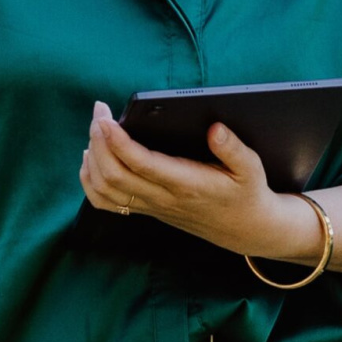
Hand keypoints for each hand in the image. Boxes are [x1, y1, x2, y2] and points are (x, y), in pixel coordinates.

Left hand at [77, 100, 310, 259]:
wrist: (244, 229)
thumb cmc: (246, 193)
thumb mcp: (251, 169)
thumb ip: (233, 149)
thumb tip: (215, 128)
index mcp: (186, 184)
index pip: (141, 164)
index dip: (118, 142)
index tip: (106, 119)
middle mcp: (163, 198)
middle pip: (114, 174)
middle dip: (99, 140)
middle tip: (99, 111)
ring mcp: (151, 206)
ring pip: (105, 190)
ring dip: (93, 158)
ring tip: (95, 128)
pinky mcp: (146, 209)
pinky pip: (106, 202)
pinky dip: (90, 180)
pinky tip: (92, 157)